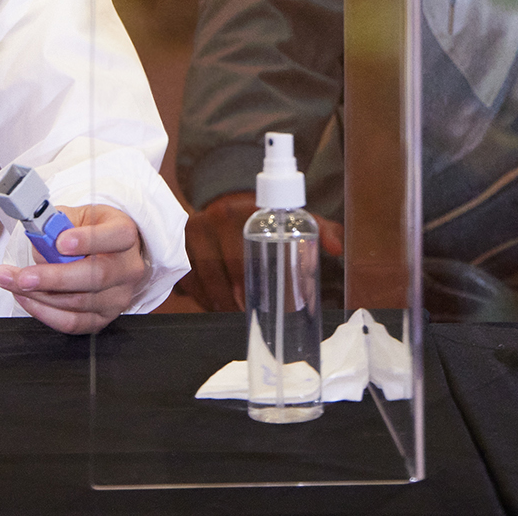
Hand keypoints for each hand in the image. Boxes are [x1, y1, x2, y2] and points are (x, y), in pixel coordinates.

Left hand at [0, 203, 152, 333]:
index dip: (89, 240)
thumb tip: (39, 241)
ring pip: (79, 302)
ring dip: (40, 295)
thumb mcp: (79, 215)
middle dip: (55, 278)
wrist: (107, 252)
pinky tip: (27, 298)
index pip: (117, 236)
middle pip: (97, 276)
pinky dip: (45, 312)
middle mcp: (128, 268)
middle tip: (24, 276)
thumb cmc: (92, 230)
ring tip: (14, 282)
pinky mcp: (104, 318)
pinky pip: (73, 323)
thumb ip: (58, 223)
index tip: (59, 243)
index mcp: (125, 234)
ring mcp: (118, 297)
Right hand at [181, 192, 346, 311]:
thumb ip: (319, 228)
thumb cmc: (264, 219)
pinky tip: (213, 305)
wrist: (225, 204)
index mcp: (243, 211)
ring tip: (233, 313)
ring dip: (218, 300)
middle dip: (236, 296)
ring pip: (205, 276)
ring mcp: (193, 232)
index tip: (261, 300)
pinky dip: (201, 296)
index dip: (251, 279)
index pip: (245, 249)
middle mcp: (214, 219)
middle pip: (223, 268)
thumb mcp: (293, 217)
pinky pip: (189, 278)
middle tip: (249, 314)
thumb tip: (338, 249)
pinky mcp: (179, 246)